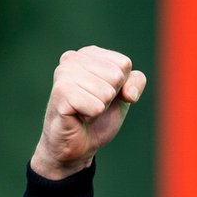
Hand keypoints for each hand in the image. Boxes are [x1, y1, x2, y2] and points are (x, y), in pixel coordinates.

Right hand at [30, 46, 146, 179]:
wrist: (78, 143)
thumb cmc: (99, 115)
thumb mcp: (125, 94)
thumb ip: (136, 81)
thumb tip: (128, 93)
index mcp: (89, 53)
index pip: (124, 64)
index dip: (122, 86)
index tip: (105, 95)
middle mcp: (73, 58)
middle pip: (117, 76)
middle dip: (111, 97)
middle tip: (93, 104)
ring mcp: (64, 74)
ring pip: (107, 92)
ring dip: (100, 107)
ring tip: (85, 110)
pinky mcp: (60, 93)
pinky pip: (96, 106)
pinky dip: (92, 116)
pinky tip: (78, 116)